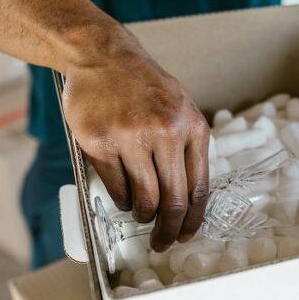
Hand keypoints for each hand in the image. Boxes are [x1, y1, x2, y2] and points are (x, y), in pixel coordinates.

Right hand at [62, 29, 209, 251]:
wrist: (104, 57)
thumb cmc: (145, 87)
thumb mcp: (181, 109)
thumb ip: (189, 148)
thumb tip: (191, 199)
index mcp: (192, 127)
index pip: (199, 188)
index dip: (194, 220)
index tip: (186, 235)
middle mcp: (165, 132)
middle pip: (173, 201)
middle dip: (168, 230)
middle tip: (161, 241)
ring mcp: (130, 137)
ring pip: (144, 199)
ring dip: (143, 215)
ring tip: (141, 214)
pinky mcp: (99, 143)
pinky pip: (116, 188)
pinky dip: (122, 200)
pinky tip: (124, 197)